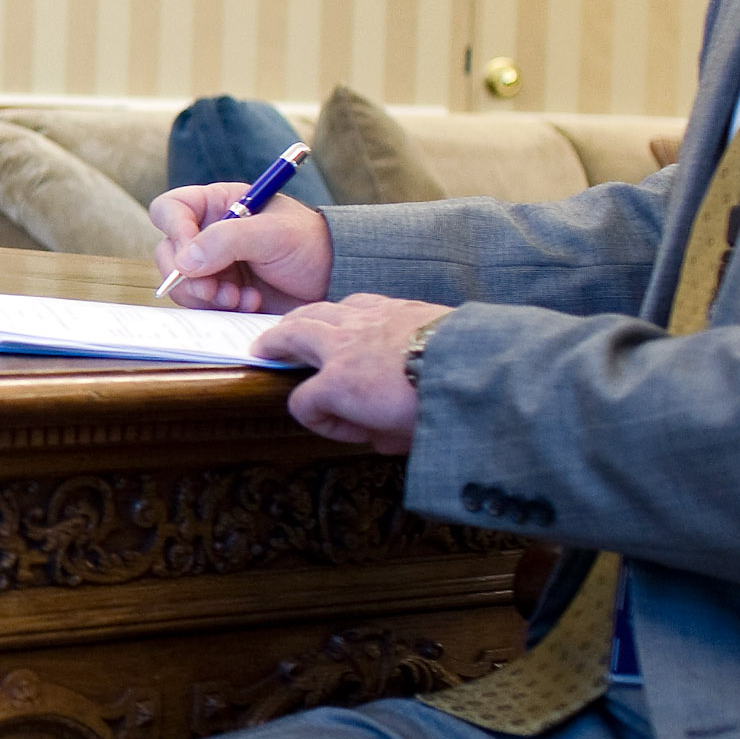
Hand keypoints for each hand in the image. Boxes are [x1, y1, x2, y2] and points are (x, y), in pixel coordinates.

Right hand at [151, 184, 335, 311]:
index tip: (191, 257)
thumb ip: (227, 241)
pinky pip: (201, 303)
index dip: (174, 231)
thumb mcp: (272, 234)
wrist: (337, 278)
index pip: (171, 209)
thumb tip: (185, 262)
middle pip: (168, 252)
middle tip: (216, 291)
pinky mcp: (223, 291)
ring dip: (207, 295)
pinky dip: (220, 308)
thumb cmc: (310, 244)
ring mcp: (214, 264)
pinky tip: (251, 303)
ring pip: (181, 282)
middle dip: (189, 276)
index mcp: (218, 204)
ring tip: (240, 298)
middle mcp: (209, 233)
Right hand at [255, 295, 447, 454]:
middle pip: (290, 335)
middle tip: (264, 348)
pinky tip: (347, 313)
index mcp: (339, 383)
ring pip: (317, 309)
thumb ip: (383, 436)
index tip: (345, 431)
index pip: (304, 404)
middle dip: (274, 343)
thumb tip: (381, 437)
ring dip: (302, 318)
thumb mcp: (403, 435)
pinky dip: (343, 309)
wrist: (475, 364)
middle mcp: (343, 345)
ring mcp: (366, 320)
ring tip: (296, 324)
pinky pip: (355, 301)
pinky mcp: (393, 306)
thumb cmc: (438, 401)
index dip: (319, 422)